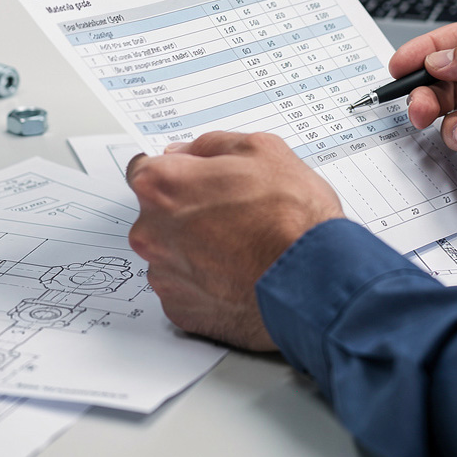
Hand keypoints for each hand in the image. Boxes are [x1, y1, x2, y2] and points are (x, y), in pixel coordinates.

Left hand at [126, 132, 343, 350]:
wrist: (312, 280)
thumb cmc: (291, 217)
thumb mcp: (261, 150)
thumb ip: (212, 145)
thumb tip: (188, 152)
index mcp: (162, 185)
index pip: (144, 171)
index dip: (176, 174)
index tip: (196, 181)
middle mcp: (151, 232)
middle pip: (157, 216)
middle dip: (186, 213)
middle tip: (231, 215)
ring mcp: (164, 275)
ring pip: (171, 254)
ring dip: (195, 250)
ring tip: (241, 249)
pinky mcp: (180, 310)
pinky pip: (185, 289)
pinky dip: (205, 284)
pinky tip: (238, 276)